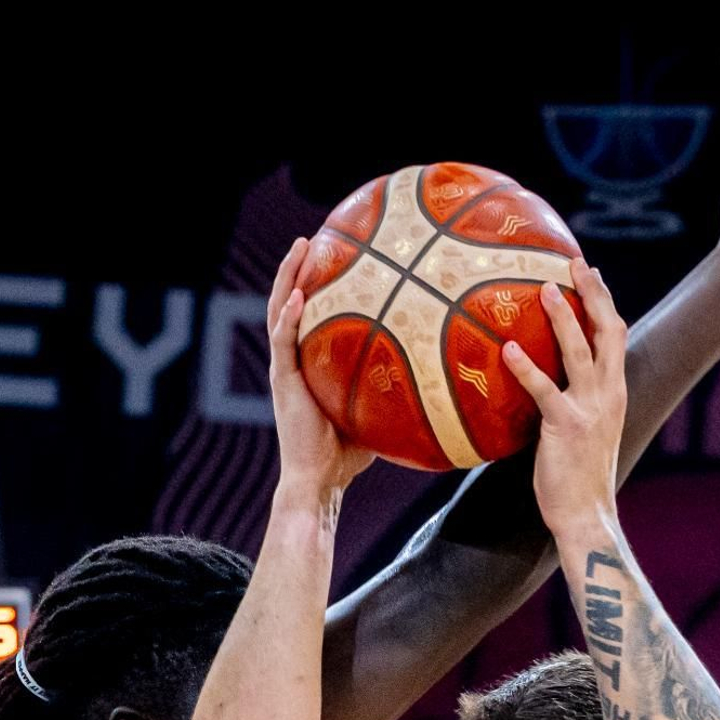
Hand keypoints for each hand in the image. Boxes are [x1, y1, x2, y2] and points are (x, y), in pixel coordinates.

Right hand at [267, 240, 373, 505]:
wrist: (319, 481)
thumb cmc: (349, 455)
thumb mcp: (377, 410)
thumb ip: (394, 386)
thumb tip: (440, 371)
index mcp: (308, 364)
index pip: (309, 315)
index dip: (315, 285)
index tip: (331, 256)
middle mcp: (293, 361)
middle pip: (290, 303)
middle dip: (298, 269)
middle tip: (311, 238)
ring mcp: (285, 370)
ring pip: (279, 312)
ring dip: (288, 278)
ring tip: (301, 246)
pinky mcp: (283, 383)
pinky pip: (283, 342)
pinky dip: (290, 317)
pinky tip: (300, 294)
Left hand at [502, 264, 625, 540]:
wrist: (587, 516)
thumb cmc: (579, 480)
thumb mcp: (586, 434)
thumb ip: (574, 405)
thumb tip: (545, 389)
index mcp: (615, 393)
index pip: (616, 337)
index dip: (605, 303)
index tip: (590, 274)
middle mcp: (608, 394)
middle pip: (608, 330)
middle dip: (594, 293)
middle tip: (574, 262)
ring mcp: (589, 408)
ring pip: (579, 350)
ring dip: (563, 316)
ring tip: (544, 288)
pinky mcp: (566, 425)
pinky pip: (543, 389)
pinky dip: (526, 368)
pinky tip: (507, 350)